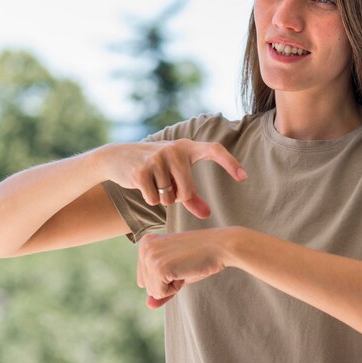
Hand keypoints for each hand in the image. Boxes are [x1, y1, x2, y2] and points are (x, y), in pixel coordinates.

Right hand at [100, 139, 246, 218]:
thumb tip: (207, 215)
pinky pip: (155, 199)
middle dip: (177, 197)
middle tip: (167, 187)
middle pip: (187, 190)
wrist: (117, 157)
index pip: (215, 150)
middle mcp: (175, 149)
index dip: (230, 163)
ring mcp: (157, 158)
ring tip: (153, 182)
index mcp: (187, 147)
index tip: (244, 177)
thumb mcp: (173, 178)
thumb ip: (192, 197)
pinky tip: (143, 185)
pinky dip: (150, 198)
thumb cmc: (154, 169)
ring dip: (162, 198)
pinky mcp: (141, 170)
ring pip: (169, 197)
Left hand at [137, 228, 233, 307]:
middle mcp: (144, 247)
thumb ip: (160, 288)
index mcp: (146, 242)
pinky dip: (175, 288)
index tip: (180, 262)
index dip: (165, 278)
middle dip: (167, 283)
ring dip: (172, 286)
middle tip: (184, 265)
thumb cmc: (200, 257)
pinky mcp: (159, 267)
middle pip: (146, 286)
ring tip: (185, 266)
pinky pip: (160, 294)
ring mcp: (150, 256)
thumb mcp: (176, 272)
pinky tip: (185, 271)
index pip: (143, 279)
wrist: (221, 246)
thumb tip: (149, 305)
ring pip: (152, 292)